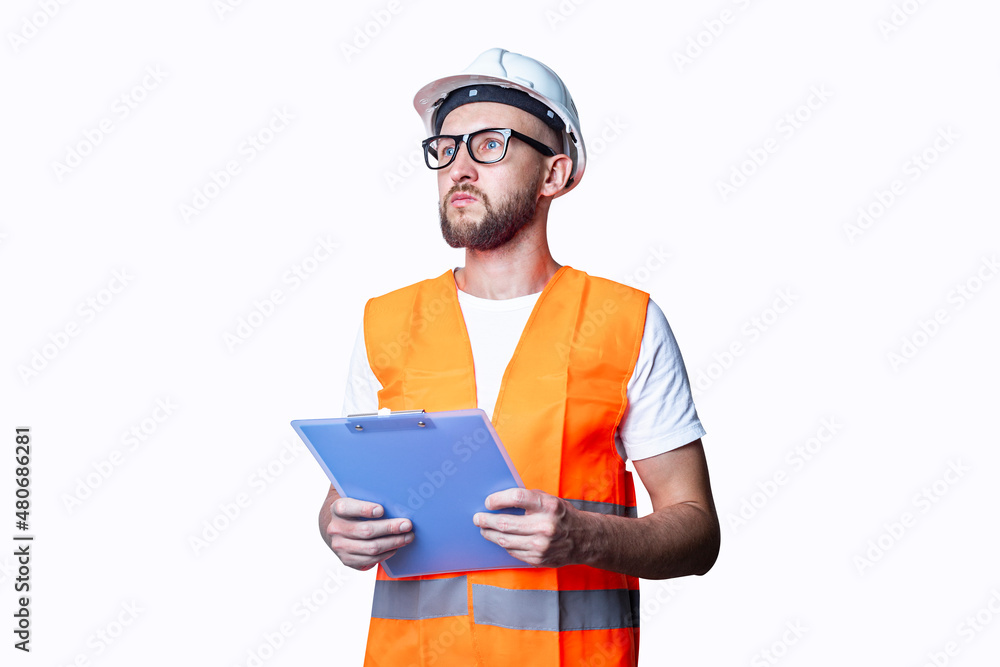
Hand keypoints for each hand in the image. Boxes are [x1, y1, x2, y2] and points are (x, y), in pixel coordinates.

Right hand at [325, 497, 412, 570]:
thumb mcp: (356, 499)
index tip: (382, 509)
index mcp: (337, 509)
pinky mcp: (346, 560)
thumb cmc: (354, 511)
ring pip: (371, 548)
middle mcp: (336, 528)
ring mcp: (340, 546)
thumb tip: (396, 501)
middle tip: (407, 525)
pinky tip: (395, 547)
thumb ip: (370, 498)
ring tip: (407, 537)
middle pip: (366, 530)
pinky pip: (370, 560)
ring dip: (393, 543)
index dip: (365, 509)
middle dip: (390, 528)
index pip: (347, 508)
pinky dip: (386, 553)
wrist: (338, 528)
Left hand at [473, 488, 587, 567]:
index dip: (498, 499)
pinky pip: (513, 551)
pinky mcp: (538, 559)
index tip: (488, 502)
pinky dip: (505, 545)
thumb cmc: (562, 515)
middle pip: (506, 523)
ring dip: (490, 534)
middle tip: (478, 518)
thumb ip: (527, 499)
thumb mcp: (549, 500)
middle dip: (487, 520)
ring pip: (505, 540)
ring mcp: (541, 545)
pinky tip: (501, 539)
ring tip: (484, 529)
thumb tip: (498, 501)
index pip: (516, 497)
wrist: (584, 538)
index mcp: (548, 505)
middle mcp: (545, 526)